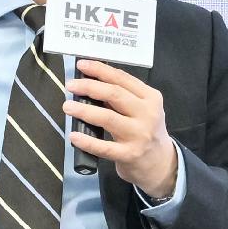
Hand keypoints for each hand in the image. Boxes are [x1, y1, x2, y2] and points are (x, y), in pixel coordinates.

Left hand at [64, 60, 178, 200]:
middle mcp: (147, 114)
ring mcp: (139, 135)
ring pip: (108, 118)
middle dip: (89, 87)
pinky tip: (74, 136)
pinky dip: (88, 141)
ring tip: (68, 106)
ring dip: (85, 110)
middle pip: (114, 94)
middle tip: (71, 86)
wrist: (160, 163)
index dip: (100, 70)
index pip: (122, 79)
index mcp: (150, 97)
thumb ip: (123, 96)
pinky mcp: (130, 154)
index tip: (81, 65)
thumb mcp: (142, 109)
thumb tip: (91, 82)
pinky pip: (105, 147)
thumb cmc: (145, 131)